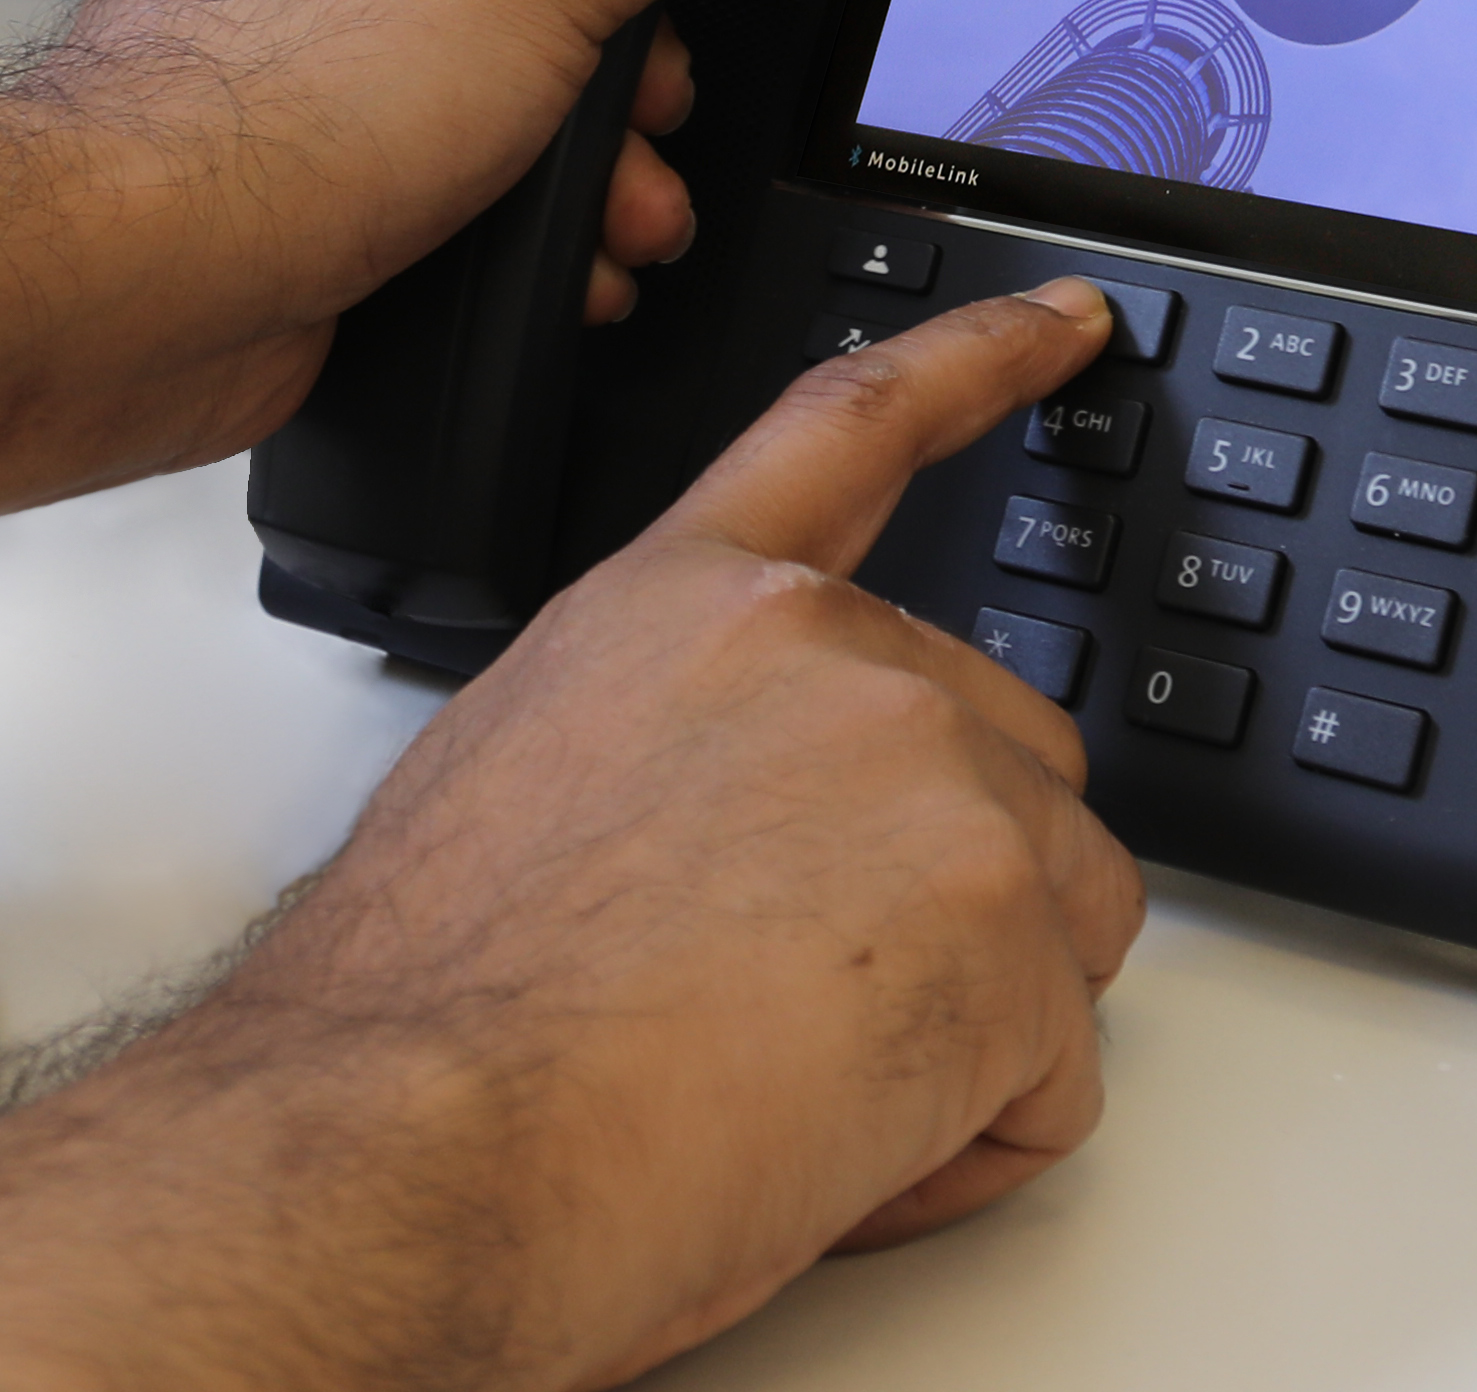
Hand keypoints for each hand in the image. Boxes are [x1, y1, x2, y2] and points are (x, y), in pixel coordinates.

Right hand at [0, 287, 1148, 1391]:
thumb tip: (748, 834)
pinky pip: (1054, 1076)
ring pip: (1061, 922)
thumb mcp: (521, 784)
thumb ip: (676, 745)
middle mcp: (817, 649)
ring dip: (964, 1034)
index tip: (1068, 323)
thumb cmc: (428, 1019)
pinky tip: (824, 1153)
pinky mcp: (998, 912)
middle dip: (950, 902)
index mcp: (685, 607)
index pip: (853, 430)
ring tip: (781, 1097)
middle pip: (1011, 759)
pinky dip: (966, 1148)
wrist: (408, 1146)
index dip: (979, 363)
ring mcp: (924, 764)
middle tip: (784, 1015)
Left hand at [29, 0, 810, 444]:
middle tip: (642, 74)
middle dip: (630, 30)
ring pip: (506, 29)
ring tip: (614, 192)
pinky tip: (553, 242)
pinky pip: (444, 117)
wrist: (156, 276)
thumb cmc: (288, 84)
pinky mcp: (290, 97)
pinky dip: (513, 183)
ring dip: (591, 133)